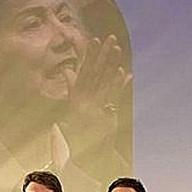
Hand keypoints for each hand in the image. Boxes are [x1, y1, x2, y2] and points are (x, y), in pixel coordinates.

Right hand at [65, 34, 131, 149]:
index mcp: (76, 94)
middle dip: (102, 54)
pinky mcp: (102, 114)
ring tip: (118, 50)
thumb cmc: (80, 128)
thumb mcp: (74, 104)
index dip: (90, 54)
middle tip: (110, 38)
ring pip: (103, 80)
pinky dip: (118, 84)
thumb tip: (66, 70)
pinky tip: (125, 73)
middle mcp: (83, 98)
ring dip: (111, 64)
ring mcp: (93, 106)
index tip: (95, 39)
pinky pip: (111, 97)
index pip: (84, 70)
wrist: (83, 153)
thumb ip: (72, 85)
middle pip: (94, 71)